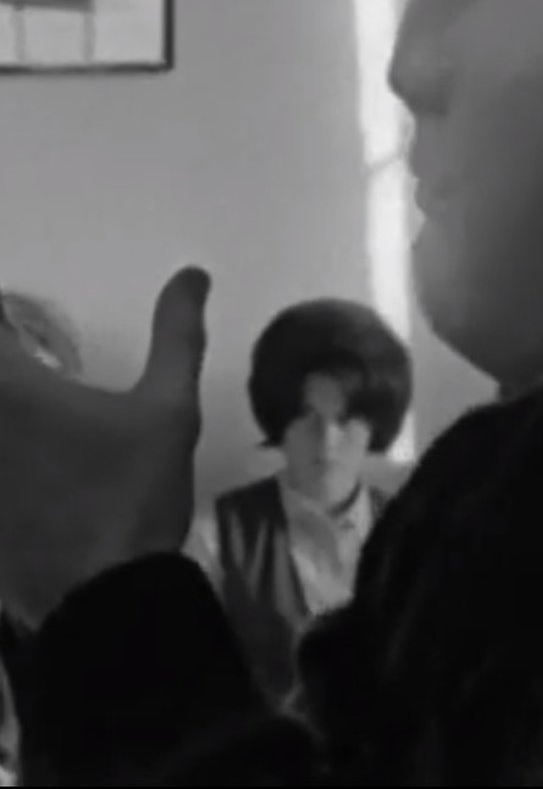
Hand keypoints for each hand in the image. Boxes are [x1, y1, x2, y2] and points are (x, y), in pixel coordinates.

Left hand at [0, 266, 209, 627]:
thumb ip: (177, 335)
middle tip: (27, 369)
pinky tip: (24, 477)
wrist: (106, 602)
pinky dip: (4, 465)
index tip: (19, 321)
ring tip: (37, 435)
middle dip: (6, 367)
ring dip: (7, 421)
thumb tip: (192, 272)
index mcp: (12, 387)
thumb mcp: (170, 408)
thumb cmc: (136, 493)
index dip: (5, 320)